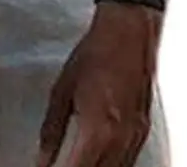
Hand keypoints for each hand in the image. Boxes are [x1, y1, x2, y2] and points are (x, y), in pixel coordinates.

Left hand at [37, 2, 162, 166]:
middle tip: (58, 165)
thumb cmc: (95, 55)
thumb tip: (42, 157)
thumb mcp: (62, 90)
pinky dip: (112, 166)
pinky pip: (128, 162)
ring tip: (75, 161)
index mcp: (97, 130)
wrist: (128, 33)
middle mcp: (120, 141)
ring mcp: (136, 138)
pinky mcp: (144, 132)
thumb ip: (52, 129)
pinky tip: (98, 161)